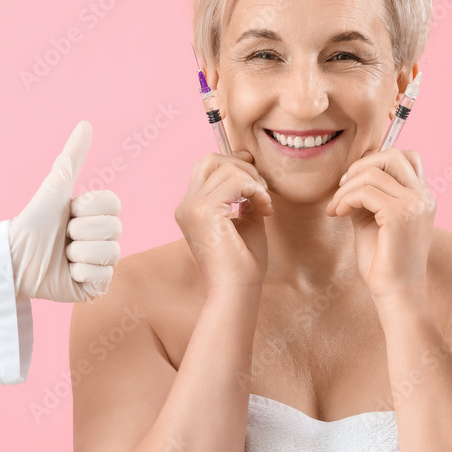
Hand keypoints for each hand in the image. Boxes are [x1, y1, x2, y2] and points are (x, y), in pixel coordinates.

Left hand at [9, 121, 121, 302]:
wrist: (13, 260)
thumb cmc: (33, 224)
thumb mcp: (54, 189)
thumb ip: (71, 158)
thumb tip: (85, 124)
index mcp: (99, 215)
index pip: (114, 204)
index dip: (88, 207)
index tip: (69, 212)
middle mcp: (105, 238)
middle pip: (114, 228)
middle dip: (81, 231)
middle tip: (63, 237)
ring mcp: (103, 263)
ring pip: (110, 252)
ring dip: (79, 253)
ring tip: (63, 256)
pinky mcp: (97, 287)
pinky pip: (104, 276)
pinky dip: (82, 274)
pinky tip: (68, 273)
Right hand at [174, 150, 273, 295]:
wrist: (236, 291)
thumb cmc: (243, 264)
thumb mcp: (247, 221)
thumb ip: (246, 198)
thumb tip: (253, 176)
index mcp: (191, 208)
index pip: (208, 168)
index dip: (235, 166)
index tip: (259, 183)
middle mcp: (186, 205)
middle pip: (211, 160)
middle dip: (242, 166)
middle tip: (262, 189)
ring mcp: (192, 207)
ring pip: (225, 168)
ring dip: (253, 180)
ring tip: (265, 203)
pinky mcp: (204, 211)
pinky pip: (235, 182)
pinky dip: (255, 190)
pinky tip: (265, 208)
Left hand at [326, 149, 434, 305]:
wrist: (397, 295)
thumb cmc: (383, 262)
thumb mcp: (374, 220)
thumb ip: (368, 196)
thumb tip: (348, 177)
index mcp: (422, 198)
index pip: (406, 157)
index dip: (376, 160)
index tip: (354, 182)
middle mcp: (423, 198)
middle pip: (392, 155)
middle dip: (361, 166)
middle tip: (342, 189)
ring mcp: (414, 205)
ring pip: (373, 173)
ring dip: (346, 188)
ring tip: (336, 208)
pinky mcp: (400, 216)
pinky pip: (365, 192)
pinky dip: (346, 199)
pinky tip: (338, 214)